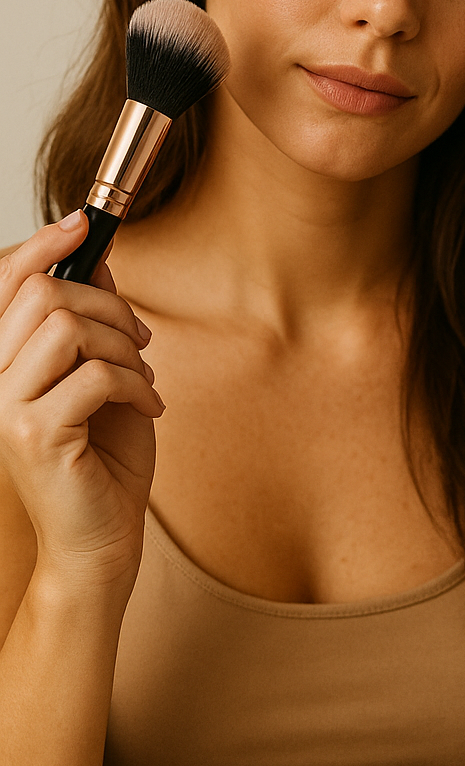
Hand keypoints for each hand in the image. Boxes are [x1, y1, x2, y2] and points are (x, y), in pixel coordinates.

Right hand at [0, 212, 163, 590]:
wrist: (100, 542)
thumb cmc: (103, 465)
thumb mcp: (103, 379)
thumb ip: (93, 325)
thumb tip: (99, 260)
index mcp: (0, 364)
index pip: (3, 283)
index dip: (42, 245)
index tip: (85, 224)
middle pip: (42, 295)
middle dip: (109, 306)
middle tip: (142, 342)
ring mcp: (4, 408)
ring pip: (65, 328)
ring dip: (124, 346)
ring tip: (143, 378)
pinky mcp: (34, 434)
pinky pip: (94, 375)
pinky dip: (135, 384)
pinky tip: (149, 406)